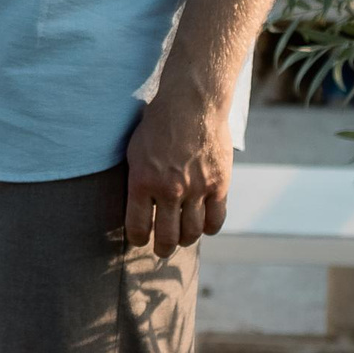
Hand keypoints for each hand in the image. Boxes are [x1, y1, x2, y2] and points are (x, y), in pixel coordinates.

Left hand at [122, 83, 231, 257]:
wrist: (191, 104)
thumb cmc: (157, 125)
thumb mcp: (135, 151)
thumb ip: (138, 181)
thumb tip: (138, 208)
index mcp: (142, 182)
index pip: (137, 227)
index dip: (138, 239)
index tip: (140, 240)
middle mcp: (168, 190)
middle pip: (166, 237)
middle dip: (162, 248)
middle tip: (161, 249)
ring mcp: (195, 189)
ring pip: (192, 233)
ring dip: (186, 240)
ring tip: (182, 238)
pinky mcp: (218, 185)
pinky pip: (215, 220)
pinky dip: (209, 228)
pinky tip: (204, 225)